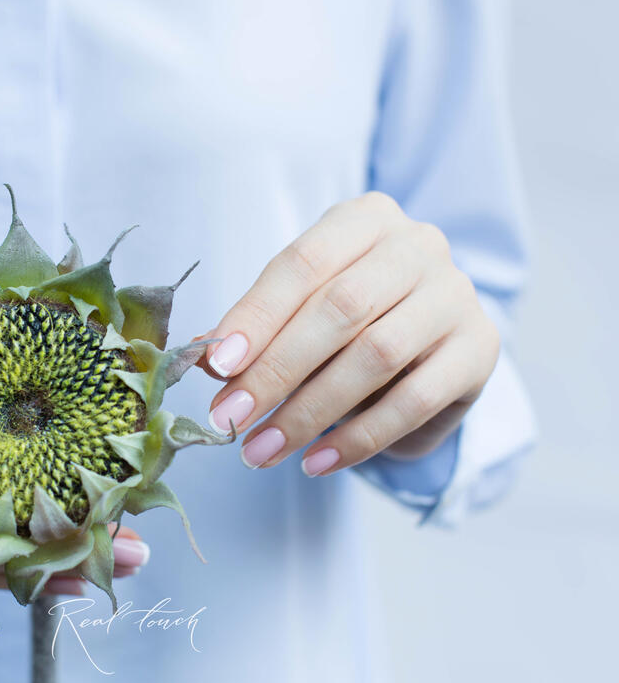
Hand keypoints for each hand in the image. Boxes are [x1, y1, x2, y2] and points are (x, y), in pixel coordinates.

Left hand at [197, 191, 499, 475]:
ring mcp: (456, 295)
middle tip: (230, 419)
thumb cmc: (348, 322)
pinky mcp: (479, 350)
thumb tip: (203, 357)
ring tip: (261, 451)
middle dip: (276, 370)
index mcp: (364, 219)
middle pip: (340, 308)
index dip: (256, 316)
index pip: (303, 263)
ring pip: (376, 355)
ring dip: (309, 412)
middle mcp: (418, 246)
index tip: (216, 367)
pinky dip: (358, 438)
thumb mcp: (298, 312)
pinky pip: (414, 401)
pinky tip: (316, 462)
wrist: (428, 350)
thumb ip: (256, 329)